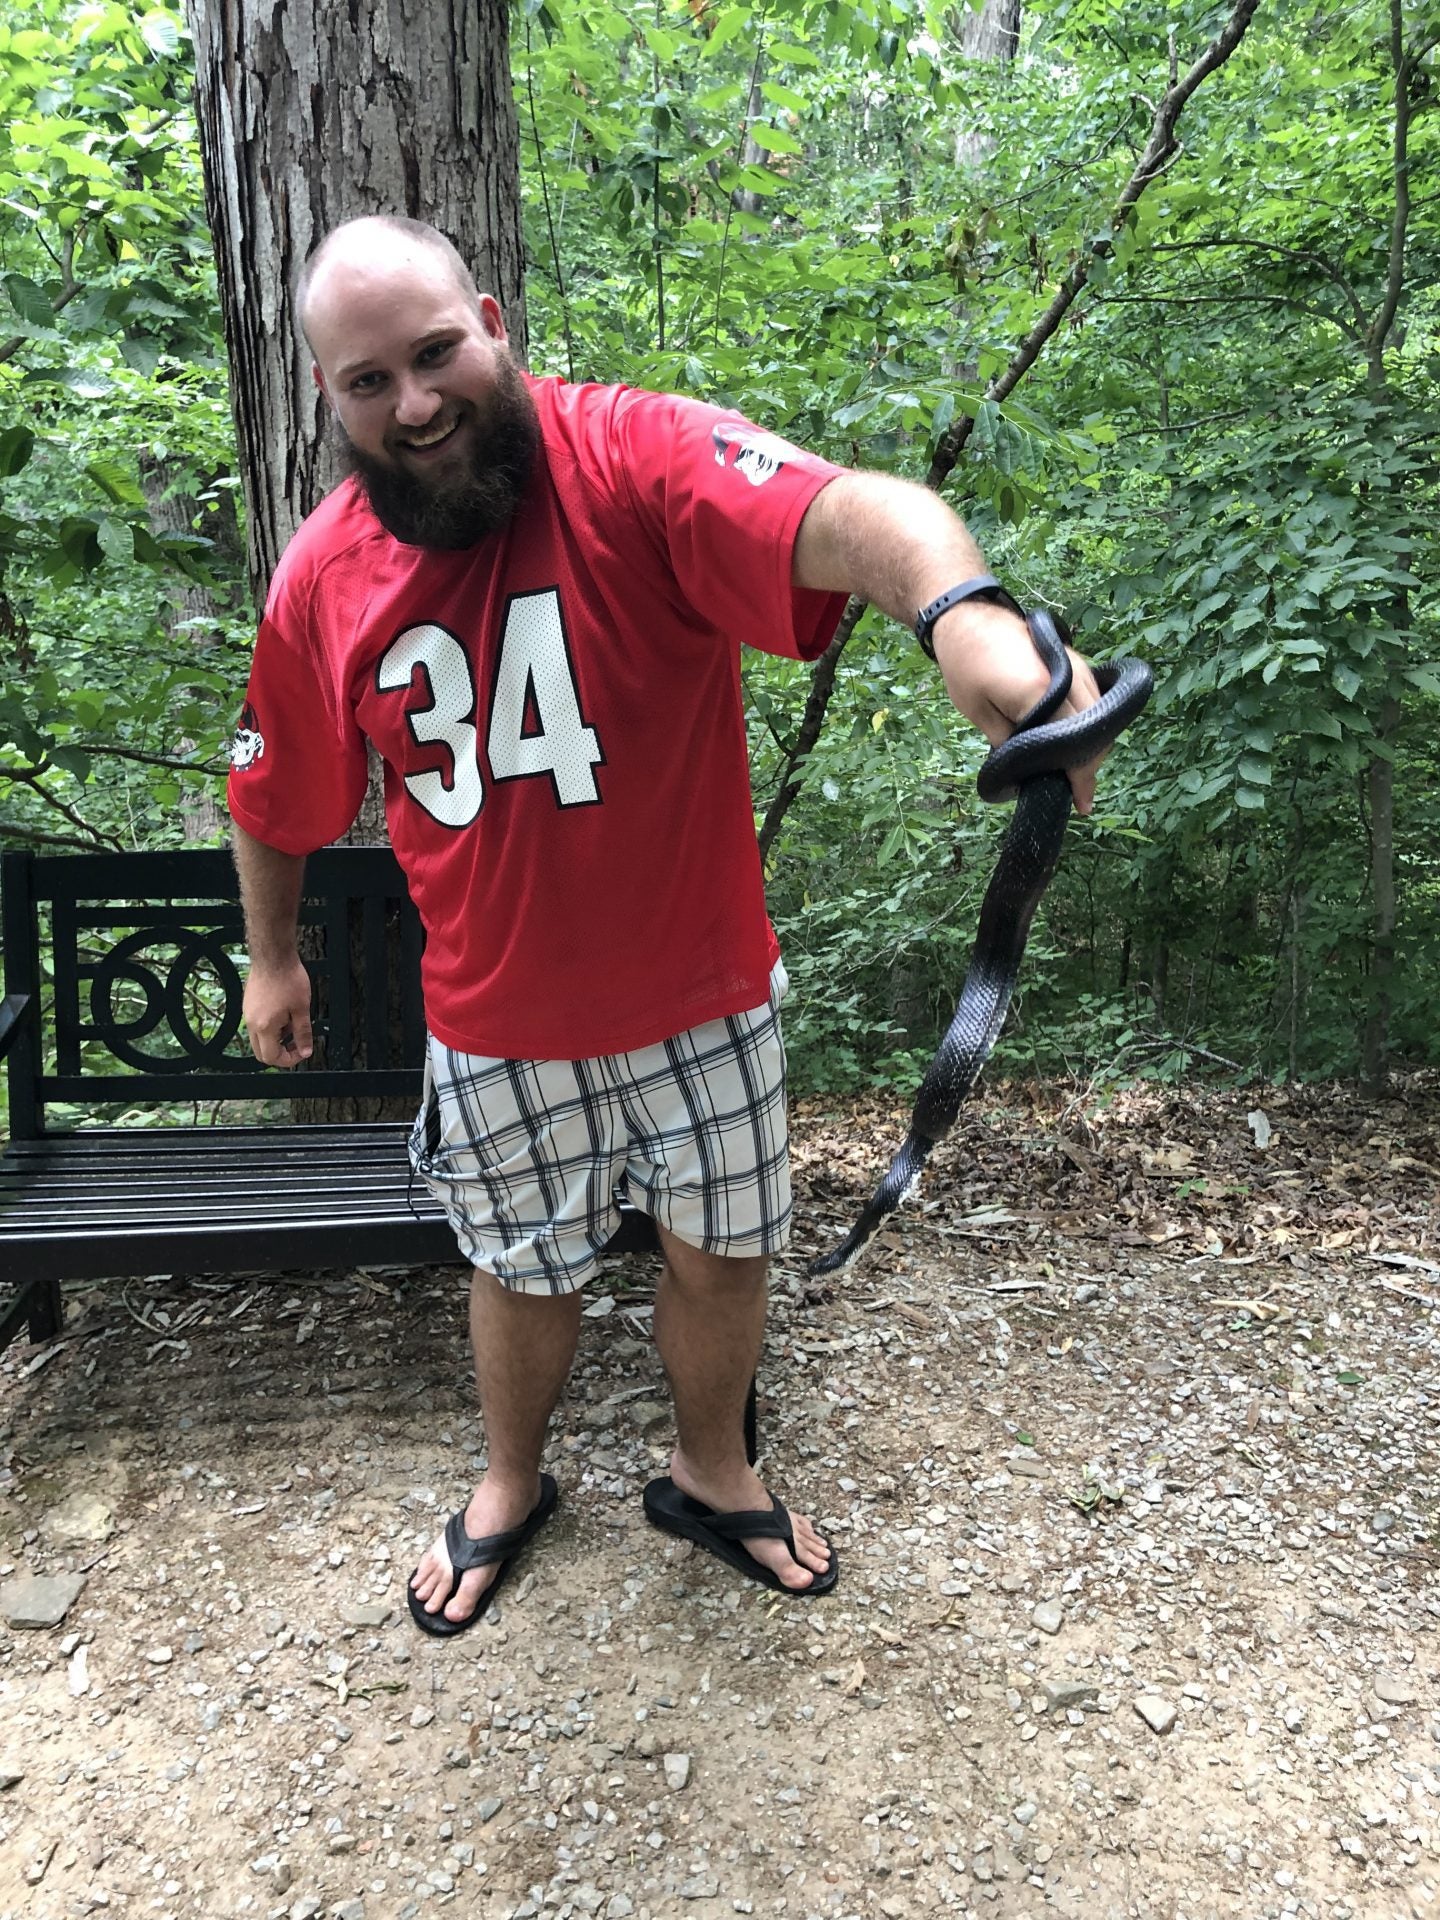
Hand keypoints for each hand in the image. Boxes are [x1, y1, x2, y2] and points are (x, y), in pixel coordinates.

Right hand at [243, 954, 313, 1066]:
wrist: (273, 956)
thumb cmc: (288, 979)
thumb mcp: (302, 1009)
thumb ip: (303, 1033)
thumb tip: (306, 1051)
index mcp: (264, 1027)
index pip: (272, 1057)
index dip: (289, 1060)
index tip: (302, 1051)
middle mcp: (251, 1024)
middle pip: (262, 1053)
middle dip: (281, 1053)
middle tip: (297, 1043)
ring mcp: (248, 1014)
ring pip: (259, 1040)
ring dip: (276, 1040)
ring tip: (292, 1024)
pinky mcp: (248, 1005)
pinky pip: (257, 1026)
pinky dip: (270, 1028)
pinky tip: (284, 1015)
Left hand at [931, 600, 1105, 814]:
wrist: (967, 616)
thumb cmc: (965, 665)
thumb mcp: (980, 714)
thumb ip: (1009, 746)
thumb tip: (1028, 775)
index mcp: (1043, 693)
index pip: (1075, 744)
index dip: (1080, 777)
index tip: (1081, 803)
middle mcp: (1069, 678)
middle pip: (1095, 731)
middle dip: (1089, 763)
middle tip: (1075, 791)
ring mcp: (1077, 665)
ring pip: (1100, 713)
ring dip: (1093, 741)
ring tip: (1075, 767)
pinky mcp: (1075, 658)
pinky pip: (1094, 695)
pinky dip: (1091, 718)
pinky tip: (1075, 737)